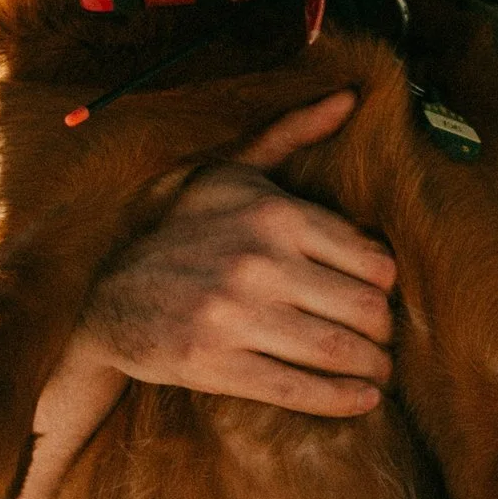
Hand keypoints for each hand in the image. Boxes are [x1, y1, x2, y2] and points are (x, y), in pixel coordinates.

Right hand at [79, 91, 394, 416]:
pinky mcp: (214, 362)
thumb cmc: (183, 232)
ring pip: (336, 351)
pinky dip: (340, 400)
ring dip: (371, 369)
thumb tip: (349, 98)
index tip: (386, 299)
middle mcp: (259, 262)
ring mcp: (236, 315)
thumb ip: (291, 136)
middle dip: (386, 335)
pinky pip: (297, 389)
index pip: (371, 260)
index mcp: (274, 214)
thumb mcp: (231, 174)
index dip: (388, 287)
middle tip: (389, 344)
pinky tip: (361, 400)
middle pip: (364, 309)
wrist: (108, 293)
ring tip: (378, 373)